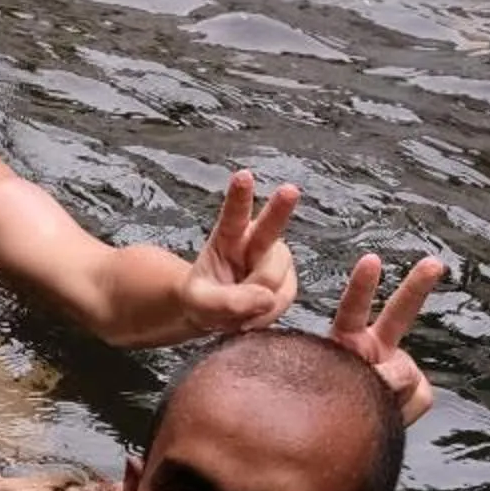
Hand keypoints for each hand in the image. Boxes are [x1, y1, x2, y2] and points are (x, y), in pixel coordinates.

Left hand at [183, 169, 299, 331]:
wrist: (216, 314)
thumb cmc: (203, 300)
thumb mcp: (199, 303)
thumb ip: (225, 301)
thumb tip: (266, 298)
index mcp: (227, 237)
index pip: (233, 215)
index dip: (239, 196)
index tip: (243, 175)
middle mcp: (256, 242)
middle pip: (270, 227)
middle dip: (281, 208)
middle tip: (290, 190)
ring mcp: (275, 261)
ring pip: (274, 279)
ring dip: (255, 302)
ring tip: (236, 309)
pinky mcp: (288, 281)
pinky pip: (283, 300)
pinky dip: (266, 315)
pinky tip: (251, 315)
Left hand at [329, 251, 445, 425]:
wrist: (346, 431)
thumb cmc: (323, 406)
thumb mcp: (328, 389)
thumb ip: (358, 379)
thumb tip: (390, 378)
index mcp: (346, 340)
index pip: (353, 310)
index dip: (362, 287)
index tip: (372, 260)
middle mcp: (374, 348)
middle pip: (400, 314)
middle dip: (417, 288)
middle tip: (435, 263)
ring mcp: (399, 368)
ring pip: (406, 375)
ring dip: (390, 392)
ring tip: (372, 401)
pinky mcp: (421, 392)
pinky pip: (416, 398)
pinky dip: (401, 412)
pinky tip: (388, 415)